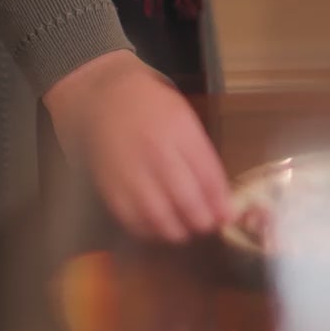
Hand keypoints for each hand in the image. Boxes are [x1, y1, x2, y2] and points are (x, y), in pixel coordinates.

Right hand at [43, 51, 228, 242]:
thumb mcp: (185, 121)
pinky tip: (159, 228)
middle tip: (207, 225)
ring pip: (158, 215)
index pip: (208, 176)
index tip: (227, 216)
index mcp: (180, 132)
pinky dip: (148, 230)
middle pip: (186, 199)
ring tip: (185, 230)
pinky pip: (131, 218)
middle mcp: (154, 153)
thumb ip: (203, 157)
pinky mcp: (109, 186)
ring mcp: (129, 171)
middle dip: (202, 221)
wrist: (102, 99)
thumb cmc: (151, 109)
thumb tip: (222, 198)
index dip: (220, 202)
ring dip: (177, 231)